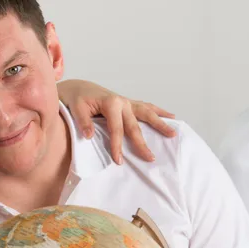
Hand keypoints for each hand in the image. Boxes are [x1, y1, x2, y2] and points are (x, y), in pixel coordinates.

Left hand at [57, 79, 176, 163]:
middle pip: (134, 125)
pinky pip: (146, 108)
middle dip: (142, 143)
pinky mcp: (129, 104)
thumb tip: (90, 135)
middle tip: (150, 157)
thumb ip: (83, 121)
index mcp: (110, 103)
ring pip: (147, 113)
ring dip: (160, 123)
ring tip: (172, 133)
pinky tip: (171, 117)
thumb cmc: (77, 99)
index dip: (117, 145)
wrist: (80, 88)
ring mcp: (128, 102)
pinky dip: (159, 112)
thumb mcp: (76, 108)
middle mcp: (123, 102)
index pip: (116, 128)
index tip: (119, 160)